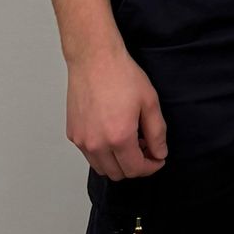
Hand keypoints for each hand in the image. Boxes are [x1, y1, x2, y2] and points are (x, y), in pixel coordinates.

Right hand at [66, 45, 167, 179]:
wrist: (95, 59)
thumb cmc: (122, 76)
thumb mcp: (149, 102)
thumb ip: (157, 132)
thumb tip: (159, 153)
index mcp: (118, 138)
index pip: (135, 169)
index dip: (151, 167)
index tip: (158, 158)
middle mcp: (96, 144)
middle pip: (118, 174)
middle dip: (135, 166)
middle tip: (146, 148)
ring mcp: (81, 141)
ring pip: (102, 167)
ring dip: (118, 162)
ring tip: (130, 141)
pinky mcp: (73, 134)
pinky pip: (89, 155)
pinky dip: (103, 153)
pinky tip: (113, 134)